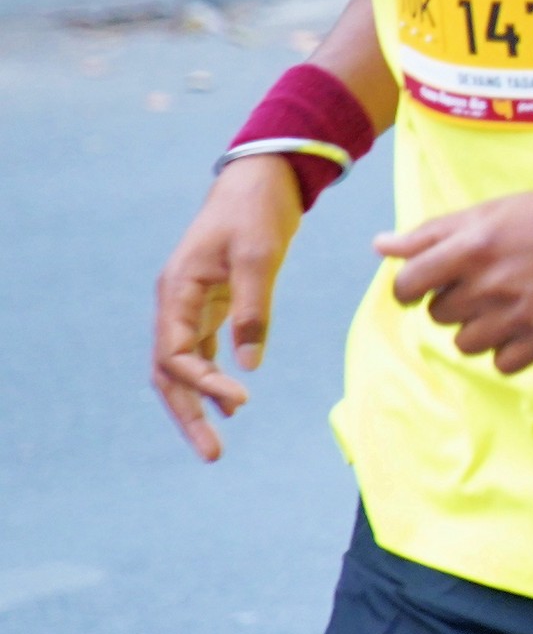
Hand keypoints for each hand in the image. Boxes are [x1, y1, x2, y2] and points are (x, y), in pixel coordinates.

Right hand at [152, 156, 303, 461]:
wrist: (262, 179)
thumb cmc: (257, 211)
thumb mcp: (260, 257)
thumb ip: (254, 310)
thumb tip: (250, 366)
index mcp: (176, 291)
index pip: (174, 355)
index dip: (202, 383)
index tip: (242, 400)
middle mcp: (176, 303)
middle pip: (169, 372)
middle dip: (187, 413)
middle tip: (212, 454)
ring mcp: (191, 305)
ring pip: (183, 366)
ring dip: (198, 403)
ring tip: (215, 444)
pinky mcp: (212, 303)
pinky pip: (203, 351)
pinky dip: (214, 378)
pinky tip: (234, 403)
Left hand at [375, 183, 532, 374]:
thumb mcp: (496, 210)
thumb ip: (435, 231)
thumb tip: (380, 246)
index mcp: (473, 243)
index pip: (406, 284)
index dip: (408, 289)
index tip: (424, 287)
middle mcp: (491, 281)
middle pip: (439, 315)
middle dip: (457, 301)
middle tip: (493, 280)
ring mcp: (520, 312)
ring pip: (466, 344)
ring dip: (481, 328)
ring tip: (513, 302)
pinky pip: (502, 363)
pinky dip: (510, 349)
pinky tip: (530, 322)